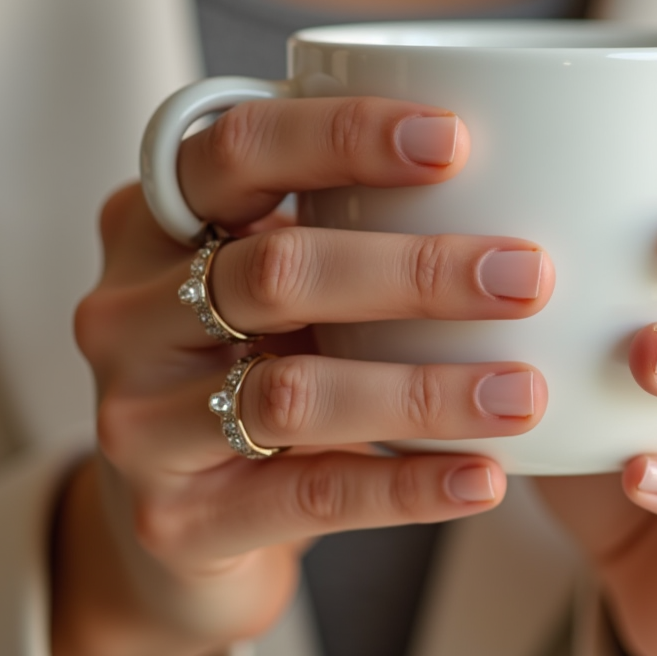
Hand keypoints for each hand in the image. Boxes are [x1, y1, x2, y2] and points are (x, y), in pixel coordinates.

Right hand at [60, 98, 553, 655]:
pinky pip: (308, 495)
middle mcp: (127, 312)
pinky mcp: (175, 519)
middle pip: (276, 271)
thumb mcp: (277, 283)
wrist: (178, 520)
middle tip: (529, 278)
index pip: (238, 150)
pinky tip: (484, 478)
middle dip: (417, 272)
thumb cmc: (251, 367)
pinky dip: (406, 486)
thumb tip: (508, 179)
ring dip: (424, 390)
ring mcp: (139, 420)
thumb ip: (340, 226)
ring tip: (523, 392)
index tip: (457, 140)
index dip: (343, 135)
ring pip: (292, 394)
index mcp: (155, 221)